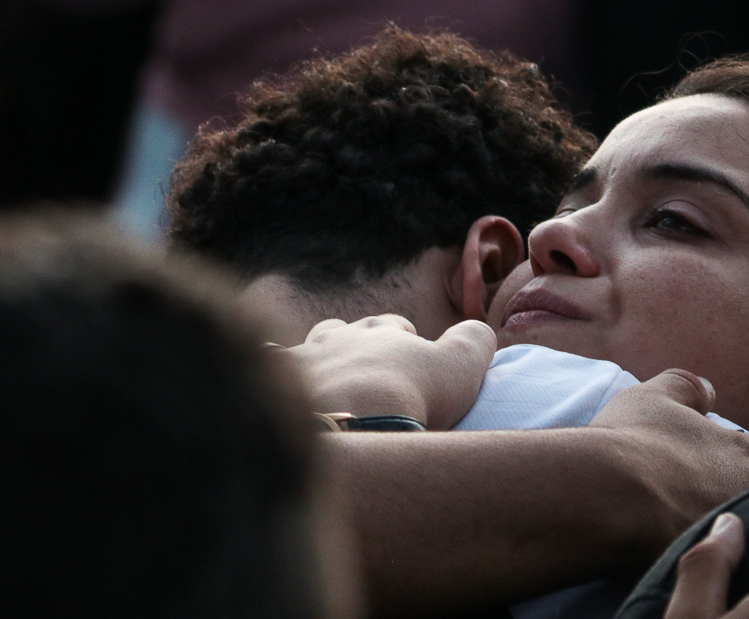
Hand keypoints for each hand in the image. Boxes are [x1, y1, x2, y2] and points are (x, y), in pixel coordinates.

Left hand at [287, 315, 495, 429]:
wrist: (347, 421)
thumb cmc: (409, 394)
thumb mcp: (459, 367)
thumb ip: (473, 342)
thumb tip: (482, 329)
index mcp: (382, 333)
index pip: (394, 327)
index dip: (404, 340)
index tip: (411, 357)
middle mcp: (339, 338)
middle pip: (346, 331)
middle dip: (355, 344)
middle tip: (367, 373)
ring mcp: (303, 360)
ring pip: (308, 348)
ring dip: (318, 360)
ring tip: (326, 381)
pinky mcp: (272, 387)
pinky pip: (266, 370)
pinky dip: (272, 377)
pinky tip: (275, 391)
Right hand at [589, 370, 748, 558]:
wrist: (606, 498)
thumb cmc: (633, 440)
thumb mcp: (656, 396)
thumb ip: (688, 388)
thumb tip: (709, 392)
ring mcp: (738, 538)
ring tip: (720, 521)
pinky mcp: (712, 567)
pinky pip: (733, 564)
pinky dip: (722, 555)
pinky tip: (697, 548)